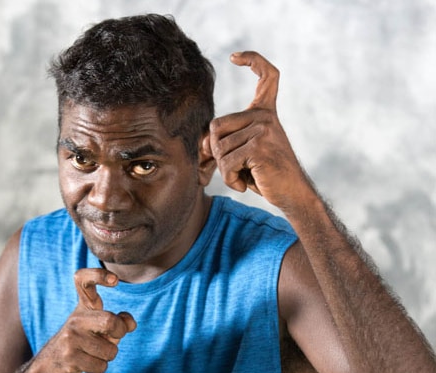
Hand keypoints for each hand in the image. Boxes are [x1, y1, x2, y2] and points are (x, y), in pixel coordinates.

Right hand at [34, 268, 136, 372]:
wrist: (51, 364)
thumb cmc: (83, 341)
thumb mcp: (99, 326)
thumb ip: (118, 321)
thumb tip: (130, 323)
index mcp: (83, 306)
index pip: (83, 280)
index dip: (99, 275)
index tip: (115, 280)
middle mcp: (75, 319)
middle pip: (109, 322)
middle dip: (119, 332)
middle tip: (116, 336)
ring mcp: (70, 338)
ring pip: (109, 350)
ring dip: (108, 355)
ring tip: (94, 352)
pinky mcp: (69, 358)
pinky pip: (101, 366)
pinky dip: (100, 367)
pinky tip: (87, 363)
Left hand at [206, 51, 312, 211]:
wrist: (292, 194)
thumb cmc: (265, 174)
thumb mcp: (244, 153)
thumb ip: (225, 141)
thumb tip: (203, 143)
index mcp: (266, 113)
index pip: (267, 76)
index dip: (253, 60)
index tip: (235, 57)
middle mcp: (266, 117)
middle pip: (216, 126)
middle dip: (216, 152)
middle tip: (235, 167)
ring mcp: (263, 129)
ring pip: (219, 148)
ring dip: (226, 170)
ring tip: (245, 175)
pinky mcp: (259, 147)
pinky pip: (226, 163)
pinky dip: (231, 180)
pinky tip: (247, 183)